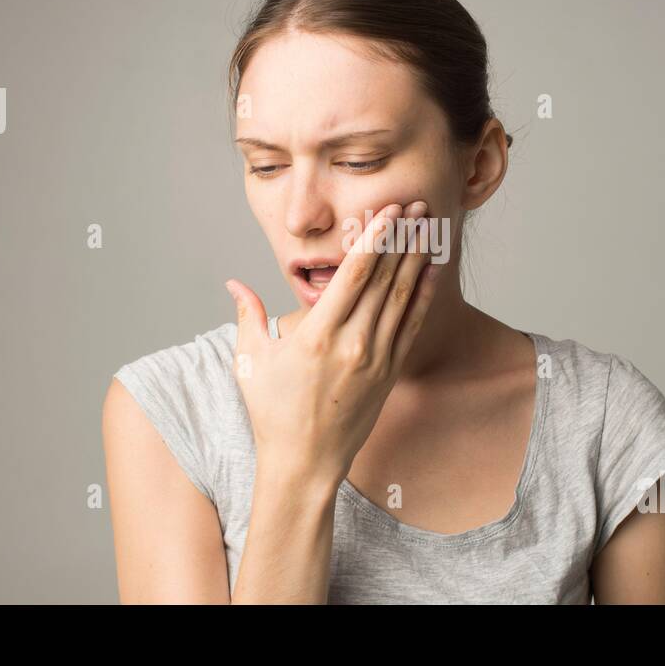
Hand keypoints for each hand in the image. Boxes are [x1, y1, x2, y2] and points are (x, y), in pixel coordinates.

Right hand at [224, 200, 440, 488]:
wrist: (305, 463)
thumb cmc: (273, 413)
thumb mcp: (251, 361)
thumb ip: (247, 315)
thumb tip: (233, 283)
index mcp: (316, 335)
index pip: (354, 273)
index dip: (375, 237)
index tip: (390, 209)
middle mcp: (352, 343)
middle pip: (384, 277)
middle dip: (403, 236)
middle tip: (417, 202)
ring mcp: (375, 359)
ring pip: (402, 297)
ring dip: (417, 257)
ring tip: (429, 226)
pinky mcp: (388, 373)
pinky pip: (411, 325)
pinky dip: (423, 295)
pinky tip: (431, 270)